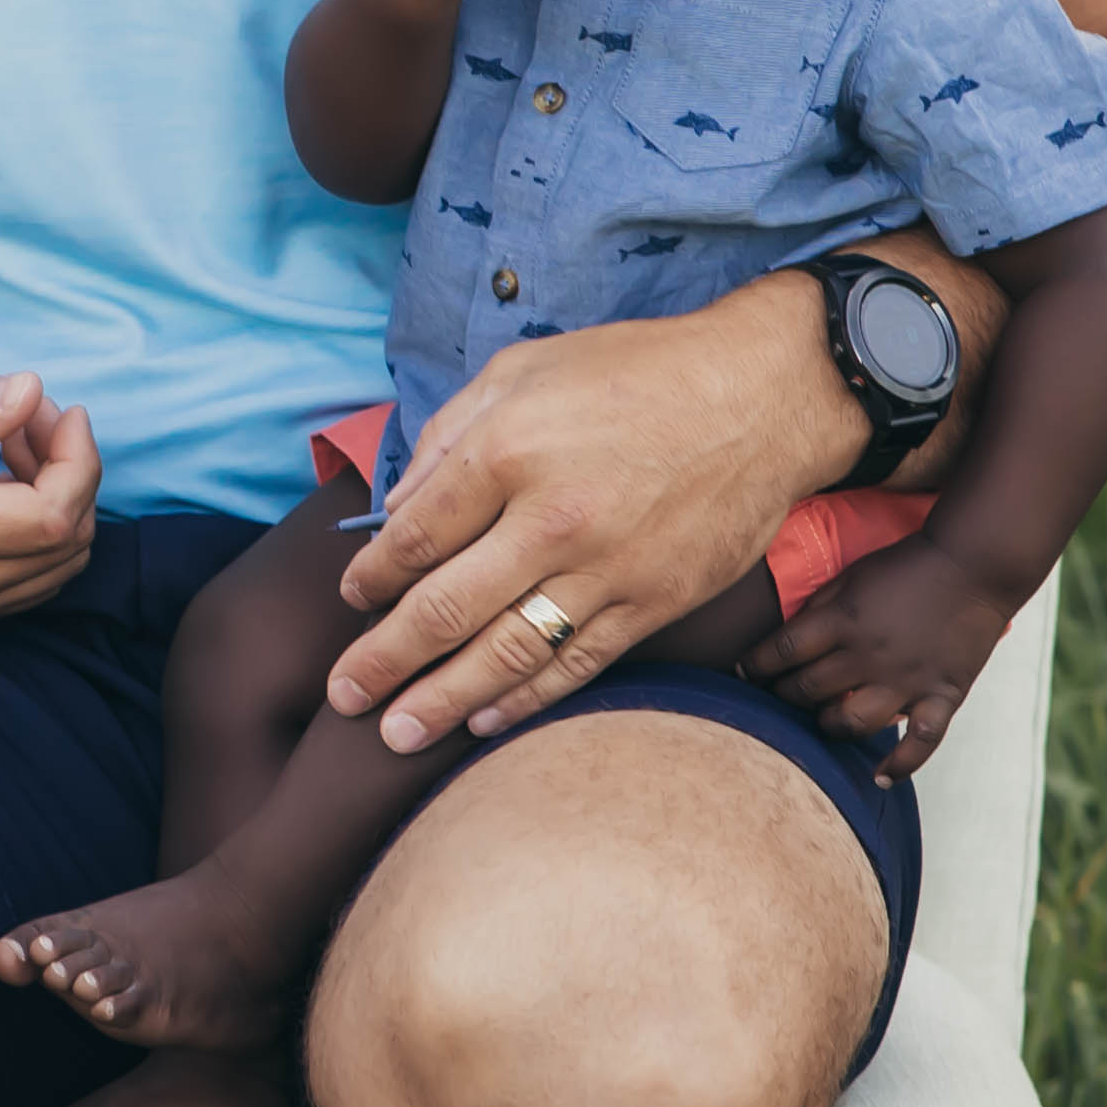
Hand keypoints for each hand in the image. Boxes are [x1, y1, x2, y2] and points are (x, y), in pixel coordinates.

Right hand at [0, 372, 99, 632]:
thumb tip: (31, 393)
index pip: (54, 516)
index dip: (79, 460)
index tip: (61, 410)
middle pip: (67, 545)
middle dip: (72, 470)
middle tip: (30, 414)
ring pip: (55, 570)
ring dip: (57, 500)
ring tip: (12, 442)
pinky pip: (24, 583)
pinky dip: (34, 530)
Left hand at [327, 285, 848, 748]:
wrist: (762, 396)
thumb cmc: (636, 373)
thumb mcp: (524, 370)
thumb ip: (451, 435)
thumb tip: (398, 508)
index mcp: (508, 451)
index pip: (414, 536)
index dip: (371, 578)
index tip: (352, 599)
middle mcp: (551, 519)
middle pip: (445, 610)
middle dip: (384, 661)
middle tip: (344, 696)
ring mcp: (607, 569)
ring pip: (506, 653)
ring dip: (442, 701)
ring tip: (396, 736)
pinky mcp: (654, 603)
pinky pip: (576, 663)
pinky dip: (525, 700)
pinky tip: (483, 721)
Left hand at [751, 535, 1019, 779]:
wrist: (975, 564)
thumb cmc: (906, 566)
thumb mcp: (852, 575)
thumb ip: (818, 609)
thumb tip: (783, 641)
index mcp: (843, 620)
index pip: (782, 652)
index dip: (754, 665)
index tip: (741, 673)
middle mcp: (869, 655)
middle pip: (808, 691)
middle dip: (782, 696)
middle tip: (778, 696)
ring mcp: (907, 680)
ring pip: (852, 724)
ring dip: (827, 727)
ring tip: (822, 720)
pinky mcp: (943, 695)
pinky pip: (921, 742)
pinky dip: (901, 765)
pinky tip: (879, 779)